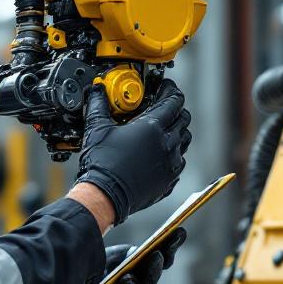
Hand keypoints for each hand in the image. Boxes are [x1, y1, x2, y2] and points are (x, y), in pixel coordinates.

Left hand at [58, 228, 186, 283]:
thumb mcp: (104, 266)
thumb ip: (122, 256)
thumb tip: (136, 243)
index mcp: (136, 277)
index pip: (155, 262)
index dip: (168, 247)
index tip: (179, 230)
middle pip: (153, 277)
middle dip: (161, 259)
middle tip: (164, 245)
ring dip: (151, 274)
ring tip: (154, 256)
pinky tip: (128, 280)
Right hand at [76, 79, 191, 223]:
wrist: (105, 196)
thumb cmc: (102, 164)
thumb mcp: (97, 129)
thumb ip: (99, 105)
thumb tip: (97, 91)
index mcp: (152, 128)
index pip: (173, 101)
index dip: (171, 90)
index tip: (165, 87)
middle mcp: (167, 144)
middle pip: (183, 119)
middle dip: (176, 109)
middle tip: (165, 106)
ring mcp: (170, 164)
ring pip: (185, 140)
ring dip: (178, 131)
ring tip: (164, 129)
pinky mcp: (169, 180)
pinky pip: (180, 162)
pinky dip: (174, 153)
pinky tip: (161, 153)